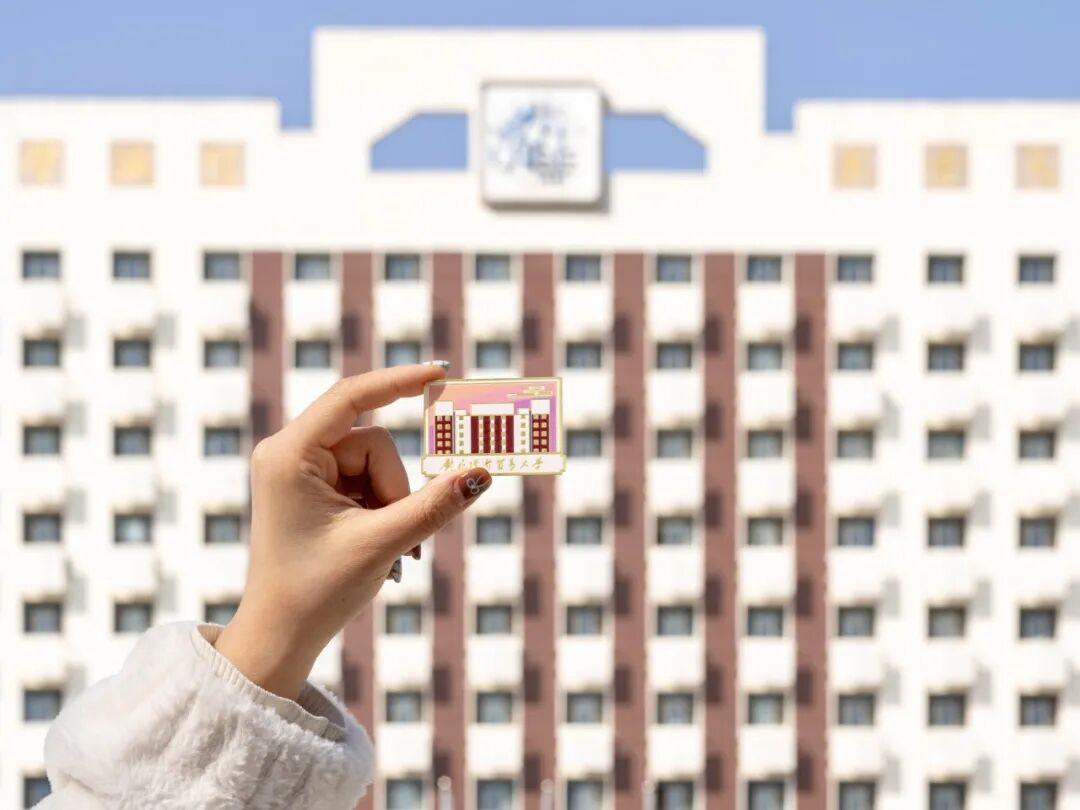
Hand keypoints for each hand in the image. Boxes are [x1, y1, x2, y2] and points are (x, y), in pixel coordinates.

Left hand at [215, 364, 491, 699]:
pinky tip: (370, 543)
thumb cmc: (315, 592)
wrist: (279, 637)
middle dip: (394, 488)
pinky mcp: (312, 488)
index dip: (399, 381)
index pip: (352, 397)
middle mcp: (289, 453)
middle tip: (391, 536)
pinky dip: (379, 509)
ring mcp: (300, 470)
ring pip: (376, 464)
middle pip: (374, 443)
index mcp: (290, 455)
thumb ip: (433, 506)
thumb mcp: (381, 544)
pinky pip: (365, 480)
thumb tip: (481, 474)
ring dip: (389, 503)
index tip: (440, 372)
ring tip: (377, 547)